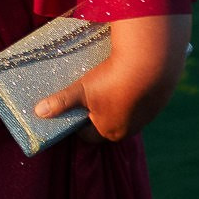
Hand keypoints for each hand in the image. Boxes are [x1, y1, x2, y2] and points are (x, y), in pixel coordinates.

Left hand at [32, 14, 190, 142]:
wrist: (152, 63)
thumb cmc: (112, 81)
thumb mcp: (81, 91)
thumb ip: (60, 103)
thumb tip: (38, 113)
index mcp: (111, 132)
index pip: (89, 136)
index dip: (78, 123)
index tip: (73, 109)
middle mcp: (131, 129)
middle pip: (108, 124)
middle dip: (97, 113)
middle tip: (89, 94)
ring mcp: (148, 115)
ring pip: (127, 112)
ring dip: (118, 102)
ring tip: (109, 83)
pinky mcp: (159, 100)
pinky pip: (142, 100)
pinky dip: (134, 92)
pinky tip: (128, 78)